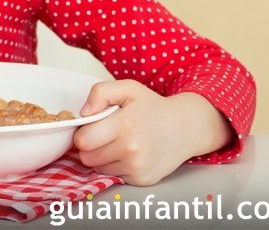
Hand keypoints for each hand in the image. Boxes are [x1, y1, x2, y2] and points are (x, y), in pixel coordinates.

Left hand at [74, 80, 232, 185]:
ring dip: (101, 156)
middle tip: (103, 133)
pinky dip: (115, 165)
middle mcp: (131, 150)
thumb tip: (83, 114)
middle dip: (89, 145)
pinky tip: (128, 153)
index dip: (82, 132)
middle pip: (86, 157)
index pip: (83, 140)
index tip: (92, 125)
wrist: (186, 127)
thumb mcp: (127, 88)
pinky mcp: (142, 180)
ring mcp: (137, 168)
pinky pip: (113, 175)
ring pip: (98, 168)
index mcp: (125, 125)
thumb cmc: (153, 106)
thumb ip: (100, 93)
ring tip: (117, 142)